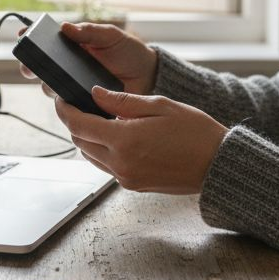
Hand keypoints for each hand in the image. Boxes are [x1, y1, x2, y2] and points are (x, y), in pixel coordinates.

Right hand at [18, 21, 158, 95]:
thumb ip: (90, 31)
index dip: (29, 40)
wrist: (148, 75)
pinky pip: (69, 108)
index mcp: (70, 49)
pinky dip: (68, 105)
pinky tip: (73, 100)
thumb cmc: (128, 52)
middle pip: (40, 70)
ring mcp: (74, 88)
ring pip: (51, 90)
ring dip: (51, 86)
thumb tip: (65, 27)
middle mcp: (67, 69)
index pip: (43, 45)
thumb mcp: (111, 36)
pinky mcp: (83, 105)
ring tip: (58, 82)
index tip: (23, 35)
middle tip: (33, 65)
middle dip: (32, 67)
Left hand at [54, 86, 227, 193]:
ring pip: (90, 156)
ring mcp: (125, 177)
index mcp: (125, 140)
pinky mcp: (132, 185)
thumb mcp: (160, 105)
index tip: (61, 99)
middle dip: (74, 123)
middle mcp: (120, 163)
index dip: (64, 110)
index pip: (78, 125)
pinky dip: (102, 150)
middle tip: (78, 105)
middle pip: (79, 142)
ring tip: (98, 119)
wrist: (217, 165)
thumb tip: (95, 94)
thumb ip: (122, 101)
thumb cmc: (195, 132)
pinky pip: (106, 166)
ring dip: (87, 138)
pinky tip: (116, 136)